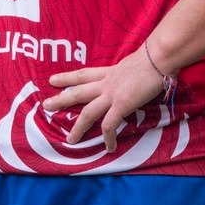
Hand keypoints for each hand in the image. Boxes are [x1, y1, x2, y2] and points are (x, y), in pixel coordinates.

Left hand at [44, 47, 165, 152]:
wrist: (158, 57)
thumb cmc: (153, 57)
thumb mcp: (135, 63)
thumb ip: (129, 72)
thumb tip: (133, 77)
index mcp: (110, 72)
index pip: (84, 75)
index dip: (67, 78)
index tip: (53, 80)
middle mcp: (107, 83)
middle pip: (78, 92)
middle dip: (61, 99)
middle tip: (46, 106)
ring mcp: (112, 94)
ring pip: (88, 112)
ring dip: (78, 127)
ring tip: (70, 140)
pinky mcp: (122, 105)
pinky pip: (110, 125)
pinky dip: (108, 138)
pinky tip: (108, 147)